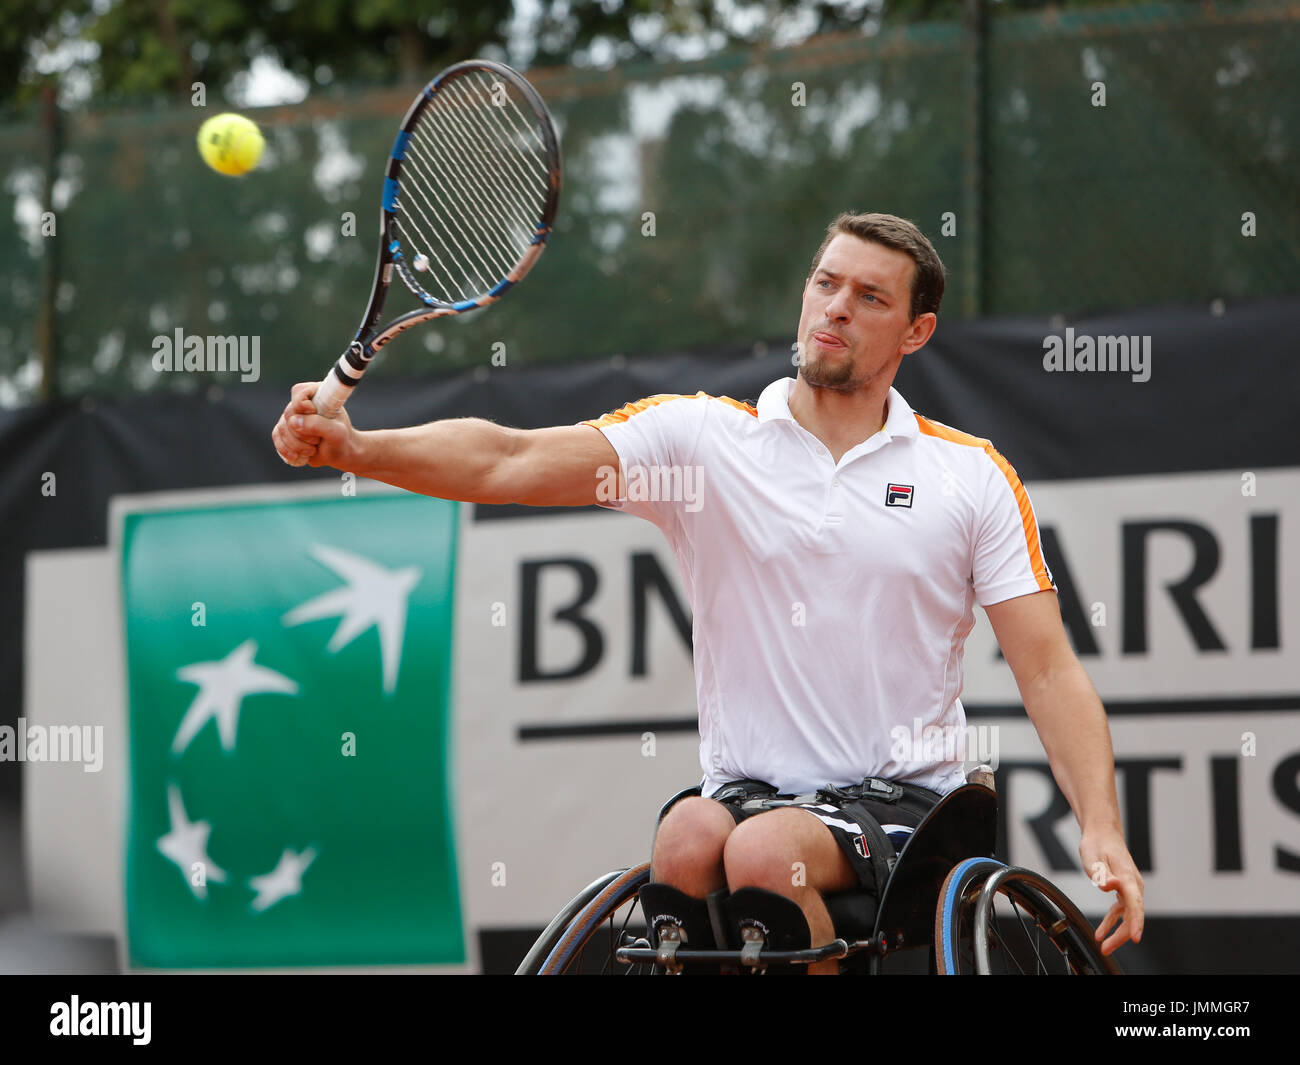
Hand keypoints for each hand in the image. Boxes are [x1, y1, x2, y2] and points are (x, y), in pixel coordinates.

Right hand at [271, 381, 357, 468]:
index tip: (316, 417)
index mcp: (318, 394)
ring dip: (297, 445)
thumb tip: (294, 422)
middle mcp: (302, 403)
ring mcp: (292, 416)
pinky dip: (289, 450)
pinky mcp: (285, 430)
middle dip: (303, 433)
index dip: (304, 407)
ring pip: (282, 429)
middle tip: (319, 439)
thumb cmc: (342, 440)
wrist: (339, 454)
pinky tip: (301, 455)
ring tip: (313, 448)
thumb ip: (318, 424)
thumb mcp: (336, 433)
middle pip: (289, 414)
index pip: (299, 392)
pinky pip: (277, 437)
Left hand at [1079, 829, 1143, 955]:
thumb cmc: (1096, 843)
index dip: (1136, 922)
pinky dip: (1112, 921)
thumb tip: (1112, 886)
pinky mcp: (1124, 889)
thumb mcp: (1092, 857)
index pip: (1135, 903)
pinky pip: (1121, 910)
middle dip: (1122, 935)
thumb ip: (1102, 874)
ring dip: (1117, 932)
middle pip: (1133, 915)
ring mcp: (1130, 887)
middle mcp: (1132, 884)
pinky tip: (1102, 931)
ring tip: (1104, 946)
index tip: (1135, 938)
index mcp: (1127, 877)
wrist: (1101, 833)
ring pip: (1128, 915)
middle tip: (1106, 949)